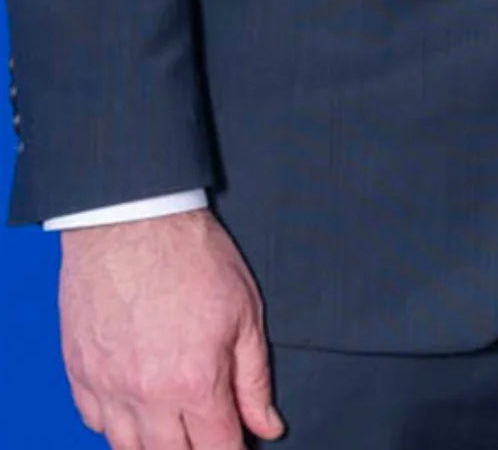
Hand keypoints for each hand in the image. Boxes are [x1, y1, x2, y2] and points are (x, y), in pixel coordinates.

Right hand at [59, 208, 282, 449]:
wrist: (133, 220)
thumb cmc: (191, 257)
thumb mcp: (245, 313)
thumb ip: (254, 378)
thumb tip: (267, 425)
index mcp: (195, 382)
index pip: (217, 449)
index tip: (238, 445)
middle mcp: (147, 396)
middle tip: (206, 432)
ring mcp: (107, 388)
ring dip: (154, 446)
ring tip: (174, 427)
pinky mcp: (80, 375)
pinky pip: (95, 423)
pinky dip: (116, 425)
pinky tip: (136, 408)